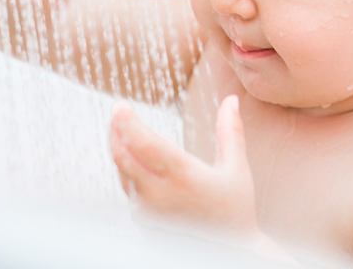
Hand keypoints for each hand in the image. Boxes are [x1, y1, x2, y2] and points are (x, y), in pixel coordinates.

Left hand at [110, 95, 262, 244]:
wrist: (229, 253)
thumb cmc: (236, 211)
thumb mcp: (237, 169)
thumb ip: (231, 131)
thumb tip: (231, 99)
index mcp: (183, 176)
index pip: (143, 143)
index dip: (127, 122)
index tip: (120, 106)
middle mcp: (159, 195)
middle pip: (123, 156)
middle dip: (116, 130)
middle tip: (116, 112)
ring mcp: (147, 212)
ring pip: (123, 173)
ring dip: (119, 149)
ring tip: (121, 130)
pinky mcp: (143, 223)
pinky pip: (128, 190)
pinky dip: (127, 170)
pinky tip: (132, 160)